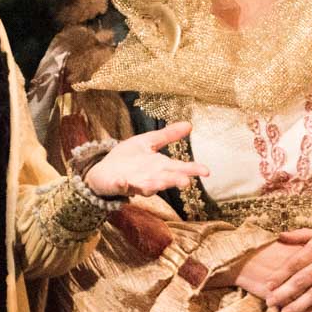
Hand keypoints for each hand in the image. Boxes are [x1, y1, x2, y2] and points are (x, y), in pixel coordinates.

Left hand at [83, 121, 209, 197]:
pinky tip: (123, 182)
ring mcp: (135, 182)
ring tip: (160, 183)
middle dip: (174, 181)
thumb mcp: (148, 142)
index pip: (179, 168)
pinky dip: (123, 185)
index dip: (192, 170)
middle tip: (186, 182)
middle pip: (166, 179)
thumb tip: (189, 124)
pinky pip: (122, 186)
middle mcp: (151, 177)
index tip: (207, 171)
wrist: (104, 170)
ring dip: (153, 185)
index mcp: (159, 166)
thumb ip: (167, 135)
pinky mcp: (119, 185)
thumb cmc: (128, 158)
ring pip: (148, 186)